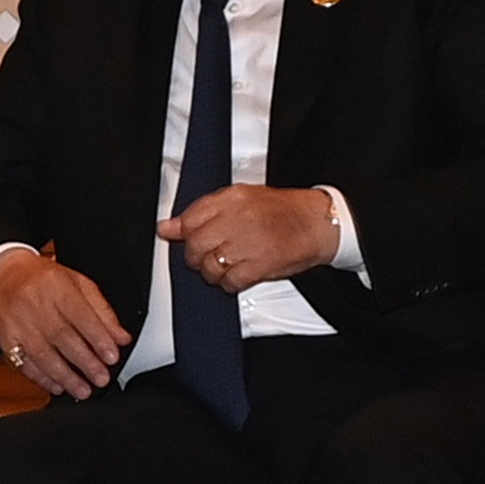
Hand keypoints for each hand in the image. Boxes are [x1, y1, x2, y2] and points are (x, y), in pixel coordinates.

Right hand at [0, 246, 129, 399]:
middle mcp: (34, 303)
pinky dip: (40, 377)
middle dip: (85, 361)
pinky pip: (22, 361)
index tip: (111, 357)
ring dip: (64, 376)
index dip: (98, 338)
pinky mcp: (5, 338)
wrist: (3, 275)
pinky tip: (56, 385)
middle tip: (101, 378)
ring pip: (42, 353)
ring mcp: (17, 322)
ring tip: (83, 389)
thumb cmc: (43, 280)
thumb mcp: (78, 285)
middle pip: (62, 336)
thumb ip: (102, 312)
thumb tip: (121, 338)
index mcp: (56, 286)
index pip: (80, 315)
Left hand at [158, 186, 340, 294]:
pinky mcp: (259, 266)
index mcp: (232, 199)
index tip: (183, 241)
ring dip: (214, 273)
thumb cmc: (283, 211)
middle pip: (196, 246)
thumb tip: (167, 228)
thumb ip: (203, 212)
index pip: (190, 218)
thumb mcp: (242, 199)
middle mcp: (237, 219)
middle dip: (196, 257)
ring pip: (210, 267)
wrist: (317, 222)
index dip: (184, 234)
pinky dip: (230, 284)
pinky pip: (230, 282)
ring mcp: (247, 243)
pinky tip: (238, 276)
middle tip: (207, 257)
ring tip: (227, 267)